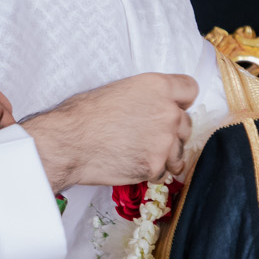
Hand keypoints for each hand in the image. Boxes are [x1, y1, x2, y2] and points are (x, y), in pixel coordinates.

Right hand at [19, 72, 198, 192]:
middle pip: (186, 123)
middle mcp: (167, 111)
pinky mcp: (155, 165)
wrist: (68, 143)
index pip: (190, 89)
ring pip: (179, 151)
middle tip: (148, 136)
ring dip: (165, 154)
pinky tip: (131, 164)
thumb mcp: (118, 90)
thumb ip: (144, 97)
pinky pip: (164, 172)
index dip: (180, 100)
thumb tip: (150, 106)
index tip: (173, 107)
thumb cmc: (82, 116)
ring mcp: (164, 141)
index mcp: (157, 86)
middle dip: (171, 131)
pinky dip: (151, 171)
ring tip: (139, 153)